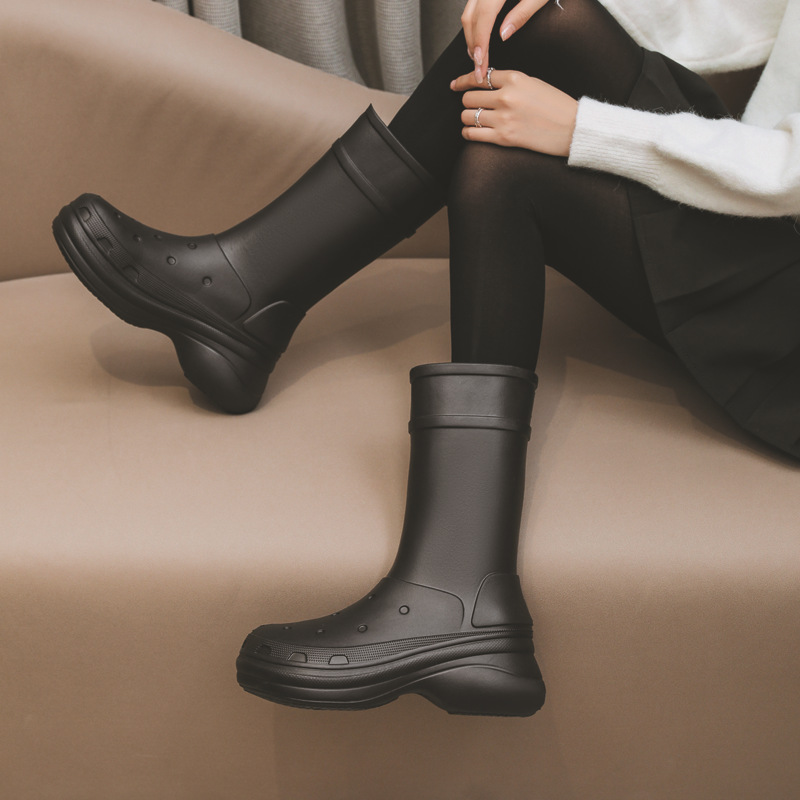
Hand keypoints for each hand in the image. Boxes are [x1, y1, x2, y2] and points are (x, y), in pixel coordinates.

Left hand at [451, 69, 577, 156]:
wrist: (572, 128)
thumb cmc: (556, 106)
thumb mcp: (533, 83)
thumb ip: (510, 82)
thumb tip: (488, 84)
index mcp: (514, 78)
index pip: (479, 77)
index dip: (463, 81)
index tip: (455, 85)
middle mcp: (506, 97)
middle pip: (469, 97)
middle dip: (467, 101)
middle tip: (471, 105)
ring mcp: (503, 118)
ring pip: (467, 116)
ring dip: (467, 118)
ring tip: (473, 119)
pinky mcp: (503, 137)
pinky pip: (472, 134)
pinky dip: (468, 133)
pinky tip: (471, 132)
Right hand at [461, 0, 550, 82]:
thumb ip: (522, 14)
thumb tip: (503, 35)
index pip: (484, 16)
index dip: (480, 42)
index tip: (480, 62)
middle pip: (471, 16)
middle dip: (473, 45)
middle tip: (479, 67)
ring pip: (468, 12)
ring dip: (471, 36)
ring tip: (479, 56)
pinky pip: (473, 7)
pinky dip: (474, 24)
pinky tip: (480, 37)